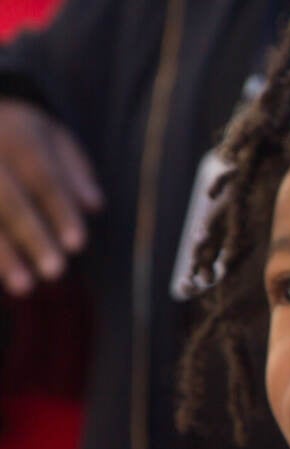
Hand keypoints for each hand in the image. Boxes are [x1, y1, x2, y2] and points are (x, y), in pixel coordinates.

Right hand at [0, 99, 102, 296]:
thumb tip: (94, 205)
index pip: (42, 177)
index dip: (59, 211)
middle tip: (57, 272)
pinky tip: (0, 279)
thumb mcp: (51, 138)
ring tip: (25, 287)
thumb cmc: (18, 134)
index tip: (78, 245)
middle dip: (31, 236)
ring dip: (1, 255)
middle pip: (6, 198)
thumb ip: (73, 171)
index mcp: (15, 133)